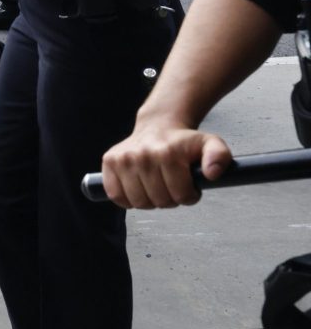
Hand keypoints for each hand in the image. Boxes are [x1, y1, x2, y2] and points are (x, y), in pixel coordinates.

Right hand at [100, 120, 232, 208]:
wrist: (157, 126)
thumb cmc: (183, 141)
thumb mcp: (211, 144)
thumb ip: (219, 156)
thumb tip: (212, 174)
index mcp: (167, 153)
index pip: (181, 196)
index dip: (189, 196)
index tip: (188, 186)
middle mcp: (142, 155)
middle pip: (159, 201)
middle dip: (170, 199)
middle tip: (171, 186)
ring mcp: (122, 159)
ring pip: (138, 202)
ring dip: (150, 200)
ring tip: (156, 187)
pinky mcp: (108, 162)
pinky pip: (116, 196)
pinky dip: (127, 199)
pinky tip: (137, 188)